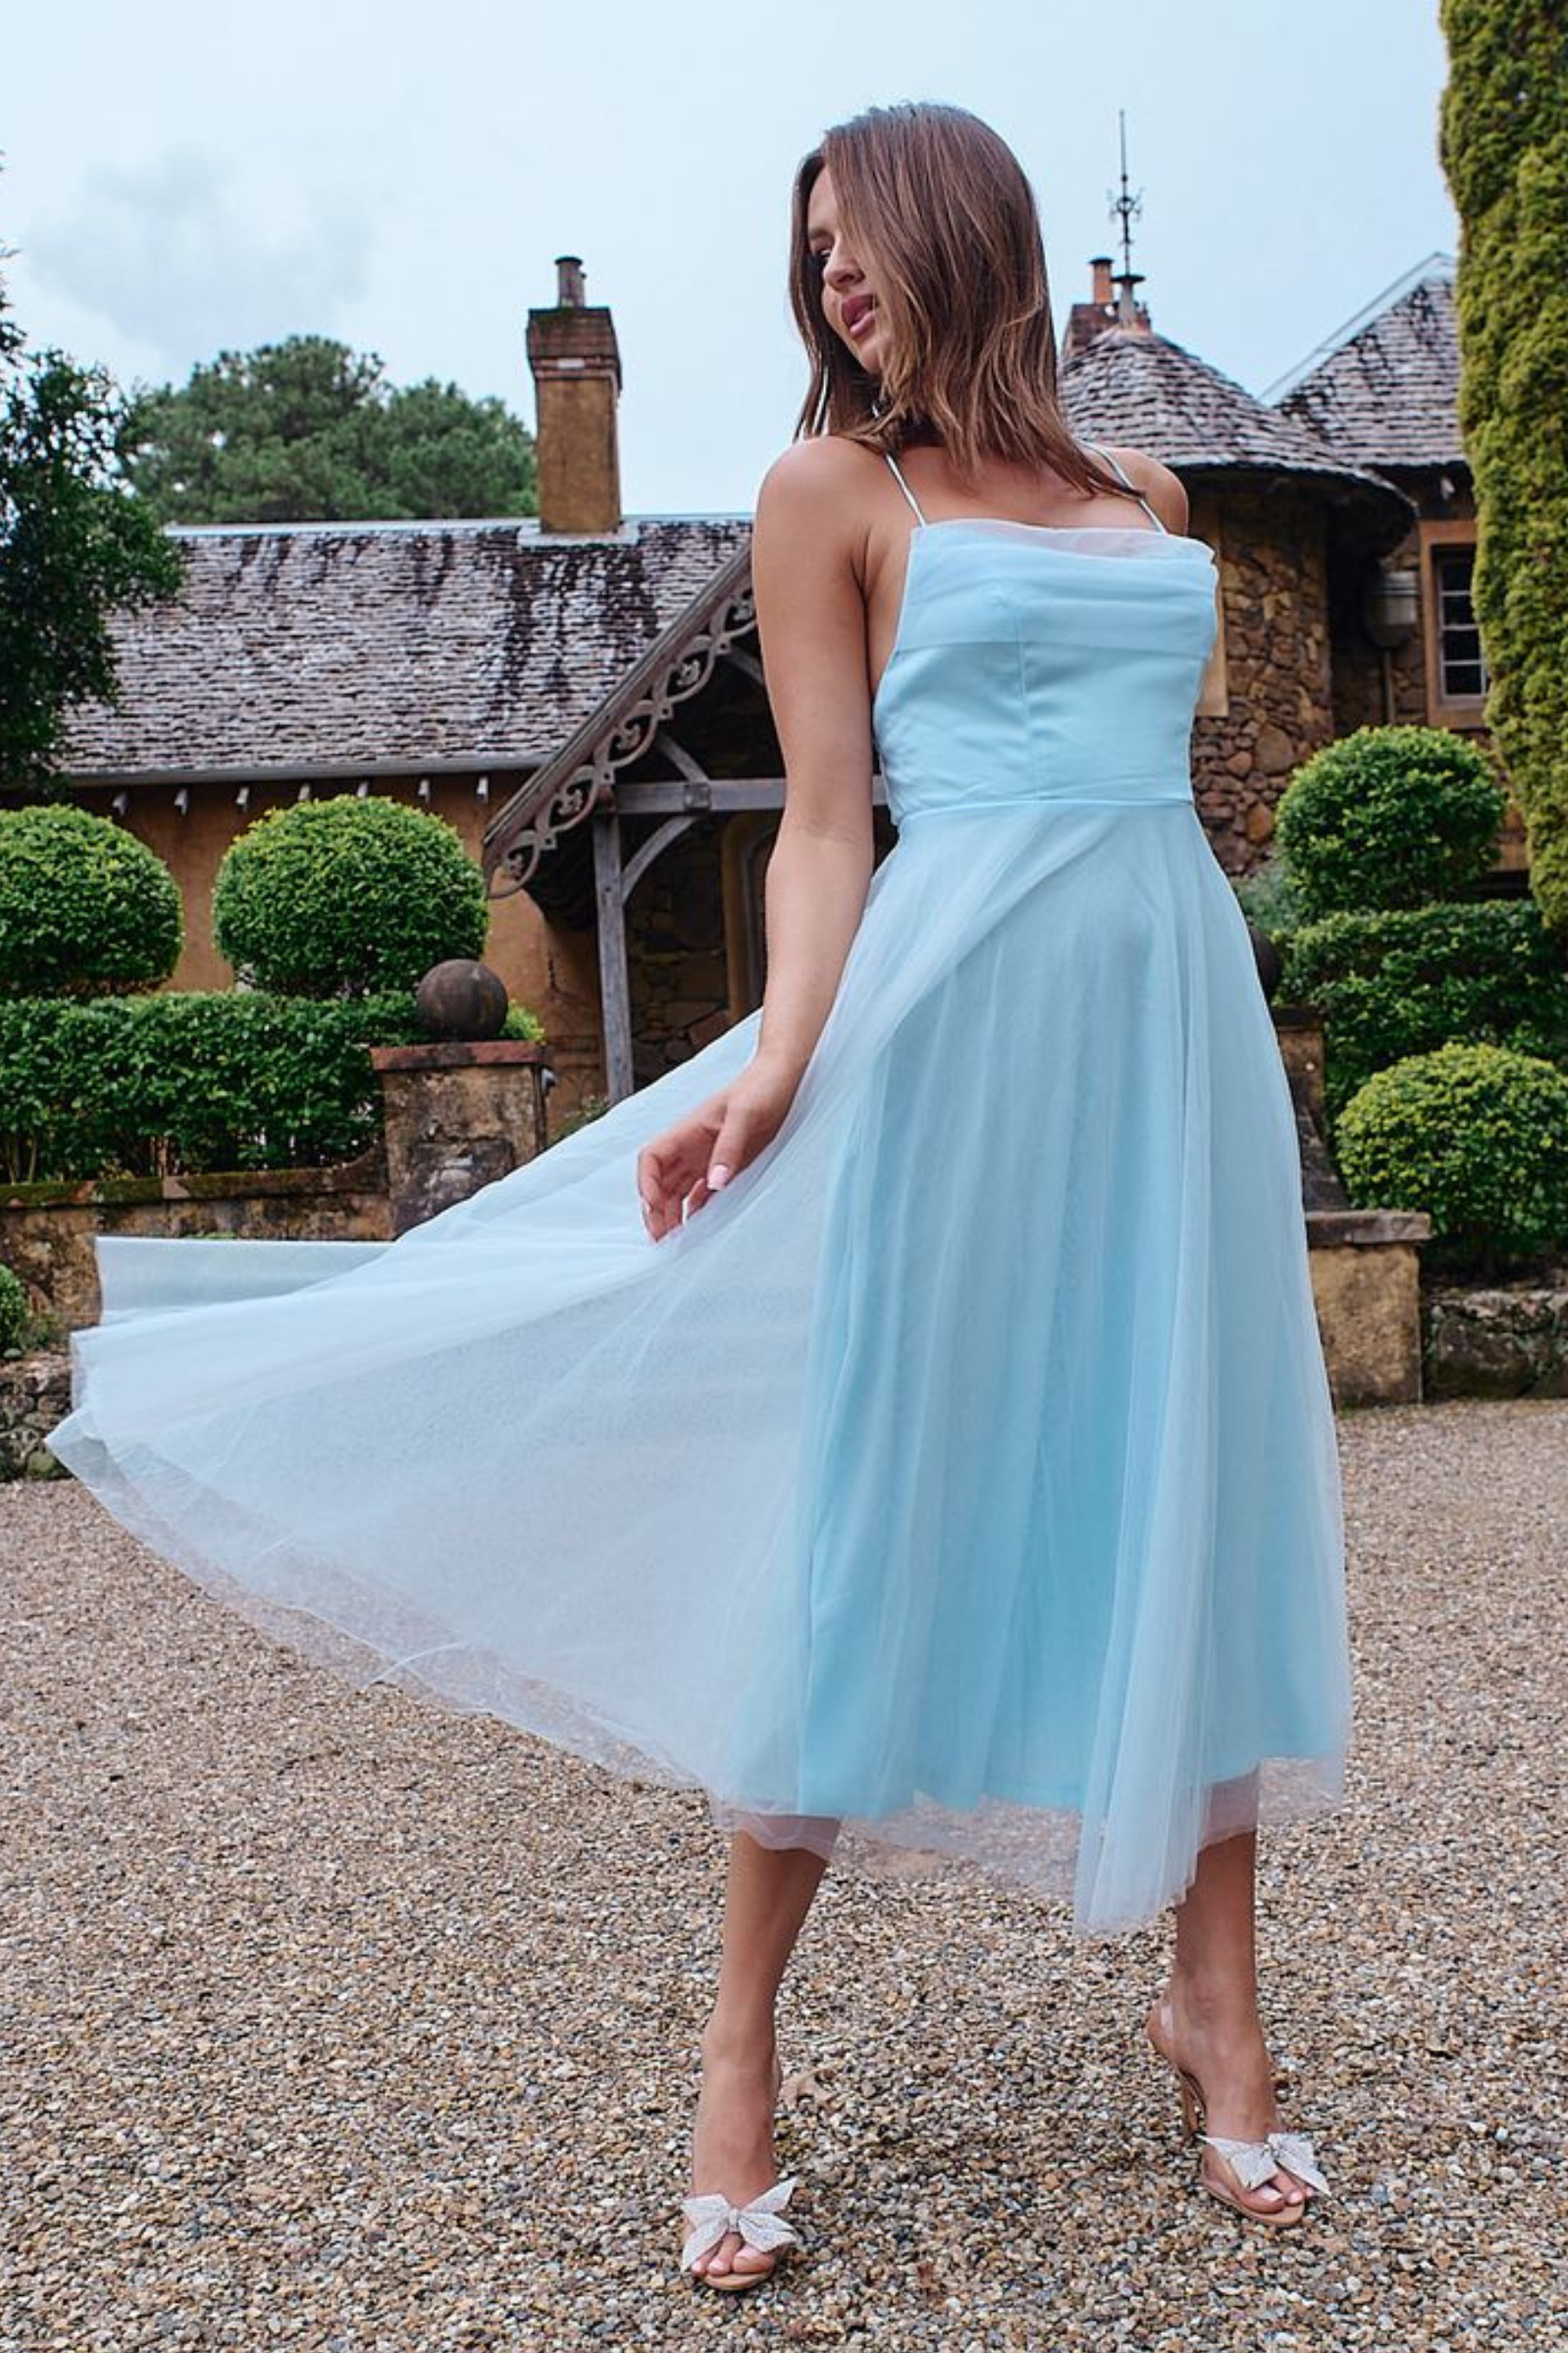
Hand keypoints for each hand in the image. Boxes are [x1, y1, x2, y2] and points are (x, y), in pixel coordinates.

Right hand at [636, 1056, 802, 1241]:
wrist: (786, 1076)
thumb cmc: (763, 1086)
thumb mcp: (745, 1114)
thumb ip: (728, 1148)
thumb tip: (714, 1184)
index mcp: (688, 1131)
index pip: (651, 1159)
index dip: (646, 1184)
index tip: (654, 1207)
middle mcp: (692, 1146)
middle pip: (661, 1183)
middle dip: (657, 1210)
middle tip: (663, 1240)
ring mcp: (709, 1157)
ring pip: (679, 1191)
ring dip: (674, 1215)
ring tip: (677, 1242)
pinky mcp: (728, 1165)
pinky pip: (704, 1193)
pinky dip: (699, 1211)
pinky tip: (702, 1228)